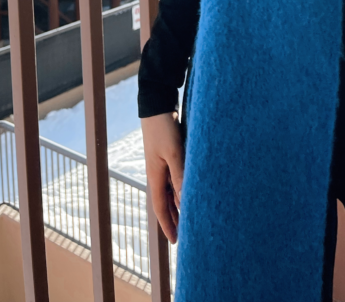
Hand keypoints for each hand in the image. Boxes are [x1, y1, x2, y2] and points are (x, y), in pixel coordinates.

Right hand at [141, 112, 184, 243]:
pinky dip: (180, 188)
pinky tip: (188, 189)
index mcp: (155, 176)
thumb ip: (180, 176)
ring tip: (189, 217)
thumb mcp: (174, 153)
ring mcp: (161, 163)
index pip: (160, 208)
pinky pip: (174, 178)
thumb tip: (185, 200)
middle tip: (185, 233)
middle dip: (174, 218)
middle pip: (165, 202)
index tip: (176, 241)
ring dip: (178, 204)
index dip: (168, 225)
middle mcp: (157, 172)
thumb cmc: (164, 128)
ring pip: (170, 190)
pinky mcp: (168, 154)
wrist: (157, 104)